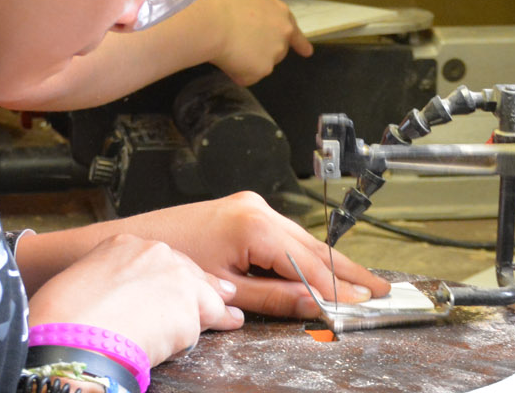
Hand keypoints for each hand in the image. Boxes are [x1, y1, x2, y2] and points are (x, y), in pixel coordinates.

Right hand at [27, 234, 244, 364]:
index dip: (173, 280)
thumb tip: (116, 303)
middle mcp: (156, 255)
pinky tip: (173, 347)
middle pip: (192, 275)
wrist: (70, 335)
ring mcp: (177, 280)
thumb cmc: (63, 315)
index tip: (178, 291)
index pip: (163, 260)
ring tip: (220, 325)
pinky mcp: (190, 311)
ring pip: (205, 301)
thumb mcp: (82, 281)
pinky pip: (197, 332)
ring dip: (209, 317)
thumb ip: (110, 283)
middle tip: (224, 305)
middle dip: (204, 293)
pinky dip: (188, 343)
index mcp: (125, 244)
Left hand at [116, 192, 390, 317]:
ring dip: (331, 265)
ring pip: (304, 241)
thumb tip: (315, 307)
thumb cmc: (171, 260)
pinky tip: (324, 271)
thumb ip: (274, 297)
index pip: (310, 263)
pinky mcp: (245, 212)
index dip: (339, 288)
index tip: (363, 304)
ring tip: (362, 285)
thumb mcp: (227, 289)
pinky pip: (287, 236)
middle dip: (349, 272)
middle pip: (315, 247)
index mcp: (254, 225)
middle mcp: (258, 209)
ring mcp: (252, 207)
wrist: (133, 241)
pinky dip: (307, 256)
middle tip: (381, 292)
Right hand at [202, 0, 313, 85]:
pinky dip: (235, 73)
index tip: (307, 52)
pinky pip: (246, 77)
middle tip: (238, 48)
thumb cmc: (219, 6)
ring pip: (259, 66)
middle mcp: (283, 34)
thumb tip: (246, 34)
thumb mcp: (244, 4)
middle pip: (276, 52)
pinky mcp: (263, 70)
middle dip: (261, 53)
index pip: (294, 31)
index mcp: (279, 12)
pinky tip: (226, 59)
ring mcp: (275, 53)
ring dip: (246, 63)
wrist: (212, 21)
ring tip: (227, 48)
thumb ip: (255, 20)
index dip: (299, 43)